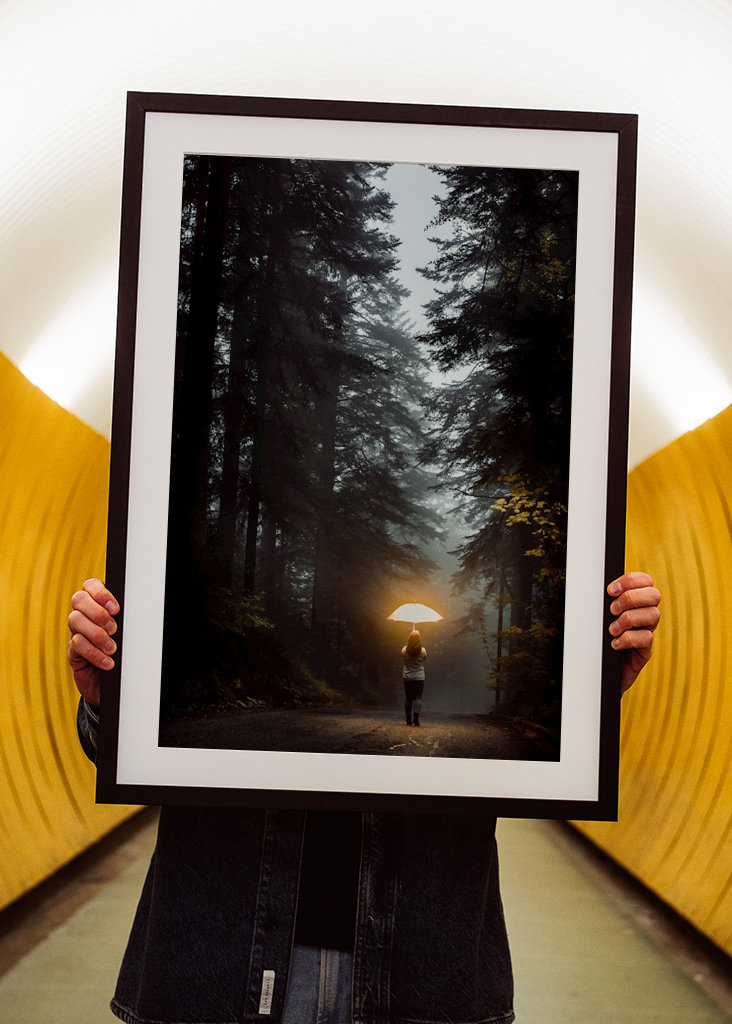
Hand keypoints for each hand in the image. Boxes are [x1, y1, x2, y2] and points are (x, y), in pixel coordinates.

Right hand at [67, 579, 119, 705]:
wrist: (116, 684)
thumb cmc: (126, 653)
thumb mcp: (128, 633)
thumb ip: (128, 620)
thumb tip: (140, 609)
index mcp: (98, 605)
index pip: (90, 585)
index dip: (100, 593)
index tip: (116, 609)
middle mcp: (85, 616)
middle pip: (78, 599)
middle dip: (98, 612)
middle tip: (114, 629)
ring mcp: (76, 633)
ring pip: (75, 620)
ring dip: (96, 634)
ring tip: (112, 648)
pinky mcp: (73, 652)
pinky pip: (76, 644)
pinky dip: (94, 653)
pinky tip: (107, 662)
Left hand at [607, 571, 660, 692]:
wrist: (597, 671)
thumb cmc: (596, 640)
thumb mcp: (598, 617)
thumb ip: (602, 602)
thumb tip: (591, 588)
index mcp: (635, 602)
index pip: (645, 581)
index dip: (631, 580)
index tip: (610, 590)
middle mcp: (644, 615)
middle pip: (654, 595)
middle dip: (631, 598)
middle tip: (612, 610)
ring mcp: (646, 632)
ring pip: (653, 615)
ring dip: (628, 619)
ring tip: (612, 629)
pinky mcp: (645, 651)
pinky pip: (646, 638)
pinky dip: (628, 639)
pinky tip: (614, 644)